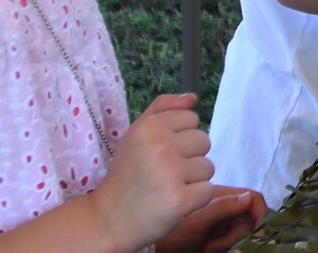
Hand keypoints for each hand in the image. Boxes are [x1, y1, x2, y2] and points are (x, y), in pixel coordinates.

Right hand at [90, 92, 215, 251]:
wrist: (108, 219)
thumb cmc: (127, 174)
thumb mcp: (137, 134)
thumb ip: (164, 108)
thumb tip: (193, 97)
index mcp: (150, 127)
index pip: (192, 119)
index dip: (180, 138)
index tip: (161, 154)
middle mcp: (160, 146)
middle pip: (204, 141)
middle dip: (189, 158)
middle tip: (164, 173)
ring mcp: (170, 173)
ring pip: (208, 167)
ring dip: (193, 180)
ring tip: (167, 188)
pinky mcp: (180, 200)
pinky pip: (208, 191)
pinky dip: (196, 200)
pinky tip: (174, 202)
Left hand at [154, 188, 266, 252]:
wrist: (156, 248)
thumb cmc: (172, 231)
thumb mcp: (198, 220)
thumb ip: (223, 207)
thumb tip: (249, 198)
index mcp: (223, 196)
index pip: (252, 199)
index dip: (259, 212)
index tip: (257, 229)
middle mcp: (226, 208)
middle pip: (249, 218)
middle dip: (239, 233)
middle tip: (217, 244)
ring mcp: (223, 224)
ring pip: (243, 232)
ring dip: (230, 242)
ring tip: (209, 248)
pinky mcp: (219, 239)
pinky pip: (234, 242)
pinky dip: (226, 247)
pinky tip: (209, 249)